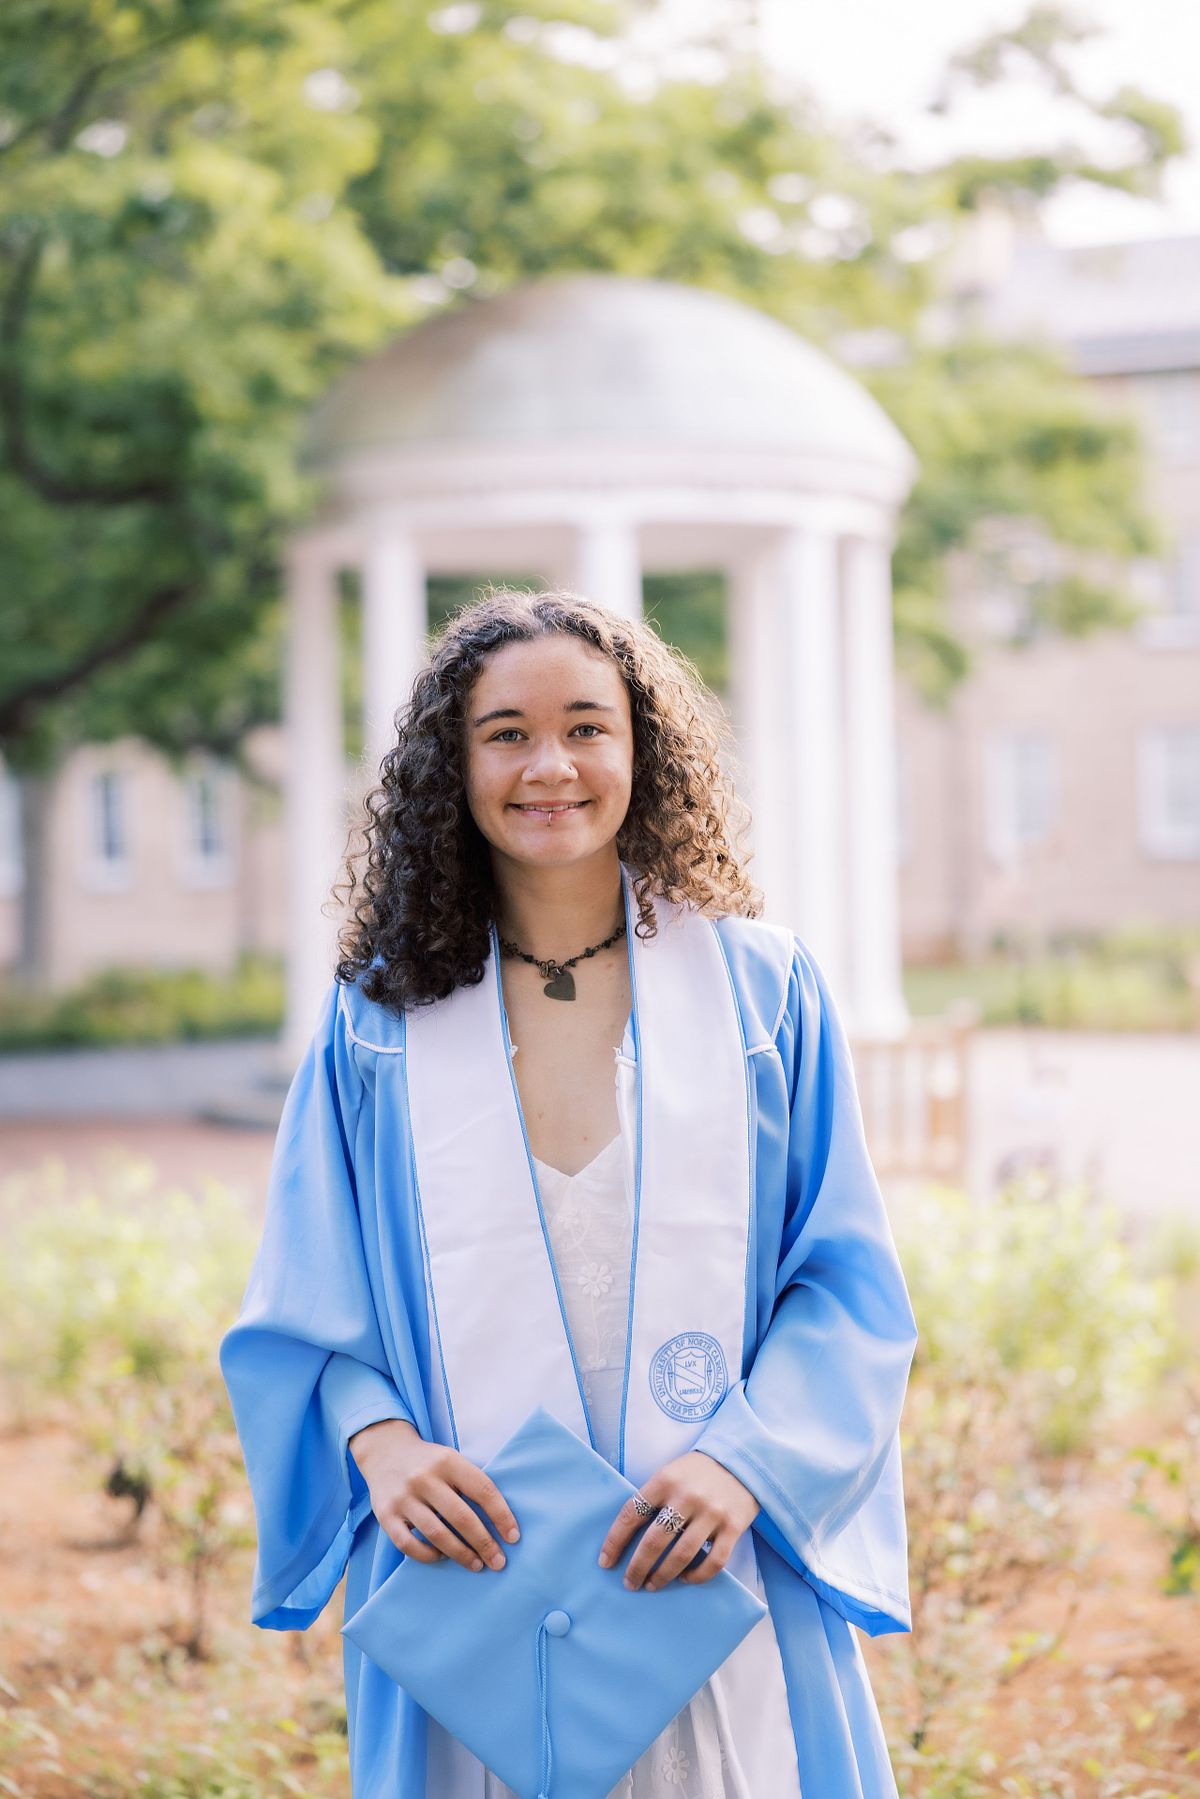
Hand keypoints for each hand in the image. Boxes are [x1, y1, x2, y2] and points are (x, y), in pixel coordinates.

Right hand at [348, 1419, 519, 1572]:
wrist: (385, 1450)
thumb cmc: (428, 1461)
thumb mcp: (451, 1459)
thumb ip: (470, 1483)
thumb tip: (500, 1522)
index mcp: (447, 1461)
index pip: (482, 1490)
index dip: (501, 1516)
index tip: (513, 1537)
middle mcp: (424, 1478)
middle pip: (462, 1517)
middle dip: (484, 1543)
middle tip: (498, 1562)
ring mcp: (403, 1497)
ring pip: (437, 1534)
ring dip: (461, 1554)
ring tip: (476, 1564)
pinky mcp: (385, 1515)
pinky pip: (409, 1545)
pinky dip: (428, 1555)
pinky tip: (441, 1556)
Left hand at [597, 1450, 759, 1591]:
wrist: (741, 1461)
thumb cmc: (696, 1473)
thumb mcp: (669, 1473)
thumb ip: (653, 1499)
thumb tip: (628, 1538)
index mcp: (665, 1480)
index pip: (632, 1514)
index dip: (615, 1541)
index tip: (605, 1562)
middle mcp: (687, 1496)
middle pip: (655, 1541)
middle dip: (637, 1567)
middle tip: (630, 1583)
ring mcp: (712, 1513)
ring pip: (681, 1556)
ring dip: (663, 1576)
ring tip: (652, 1584)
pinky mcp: (733, 1527)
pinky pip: (713, 1562)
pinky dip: (696, 1576)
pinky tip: (685, 1578)